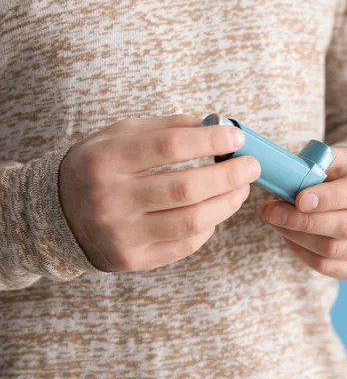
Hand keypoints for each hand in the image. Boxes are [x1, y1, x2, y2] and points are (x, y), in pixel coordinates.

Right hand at [59, 114, 260, 271]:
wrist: (55, 214)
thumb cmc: (98, 167)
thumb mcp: (119, 136)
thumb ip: (165, 128)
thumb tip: (214, 126)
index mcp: (106, 160)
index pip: (169, 147)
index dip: (210, 142)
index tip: (237, 139)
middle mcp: (110, 199)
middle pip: (186, 188)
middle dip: (229, 176)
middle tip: (252, 167)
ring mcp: (121, 234)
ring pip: (192, 221)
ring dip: (227, 203)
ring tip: (241, 189)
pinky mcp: (133, 259)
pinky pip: (185, 245)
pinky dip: (209, 226)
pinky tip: (215, 211)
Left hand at [261, 147, 346, 280]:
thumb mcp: (338, 158)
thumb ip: (318, 163)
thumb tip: (290, 177)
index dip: (329, 199)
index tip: (298, 199)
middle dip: (304, 221)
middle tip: (271, 211)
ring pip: (335, 250)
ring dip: (297, 236)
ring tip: (275, 220)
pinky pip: (329, 268)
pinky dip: (302, 253)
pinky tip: (289, 236)